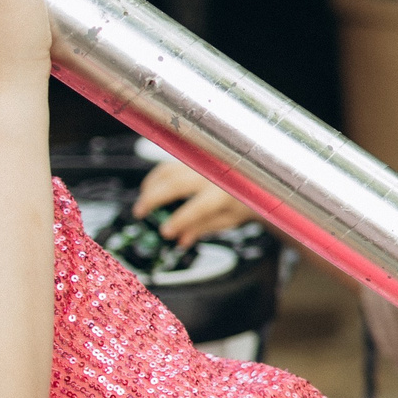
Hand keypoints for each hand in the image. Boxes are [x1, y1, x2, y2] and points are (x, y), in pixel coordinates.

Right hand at [133, 158, 254, 246]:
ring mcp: (202, 164)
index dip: (179, 220)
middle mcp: (212, 175)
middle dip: (154, 198)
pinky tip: (150, 188)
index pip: (198, 208)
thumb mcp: (227, 220)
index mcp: (224, 193)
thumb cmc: (244, 200)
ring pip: (169, 170)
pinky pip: (170, 165)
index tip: (165, 232)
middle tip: (140, 213)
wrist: (258, 180)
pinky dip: (156, 176)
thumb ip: (203, 228)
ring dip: (151, 186)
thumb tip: (180, 239)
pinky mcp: (195, 159)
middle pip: (176, 184)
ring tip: (143, 203)